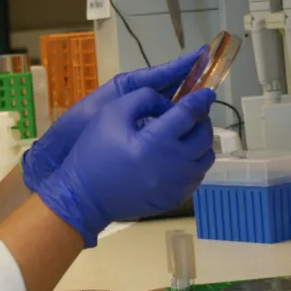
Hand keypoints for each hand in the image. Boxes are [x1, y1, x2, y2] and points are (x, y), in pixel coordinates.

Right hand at [20, 48, 203, 193]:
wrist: (84, 197)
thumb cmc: (94, 152)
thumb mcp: (110, 114)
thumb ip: (142, 99)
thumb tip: (167, 103)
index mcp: (158, 141)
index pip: (189, 114)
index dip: (200, 99)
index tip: (206, 92)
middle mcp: (175, 164)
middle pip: (203, 136)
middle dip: (201, 120)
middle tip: (193, 112)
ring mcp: (178, 185)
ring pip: (205, 158)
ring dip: (201, 142)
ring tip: (187, 134)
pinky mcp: (175, 198)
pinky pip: (196, 176)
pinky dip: (194, 162)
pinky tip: (179, 156)